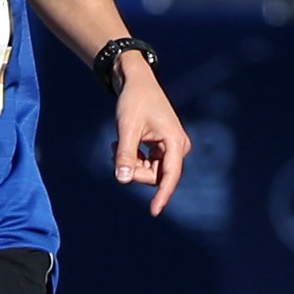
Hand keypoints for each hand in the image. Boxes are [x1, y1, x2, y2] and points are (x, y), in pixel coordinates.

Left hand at [111, 62, 189, 215]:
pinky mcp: (162, 148)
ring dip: (131, 163)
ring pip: (149, 172)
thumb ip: (125, 154)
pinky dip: (131, 158)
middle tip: (115, 149)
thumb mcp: (126, 128)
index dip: (163, 195)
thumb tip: (123, 180)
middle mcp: (178, 147)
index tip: (154, 211)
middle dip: (134, 169)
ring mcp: (171, 149)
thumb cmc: (134, 101)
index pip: (170, 175)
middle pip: (155, 176)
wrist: (136, 82)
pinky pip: (147, 165)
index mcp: (175, 141)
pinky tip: (119, 143)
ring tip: (116, 143)